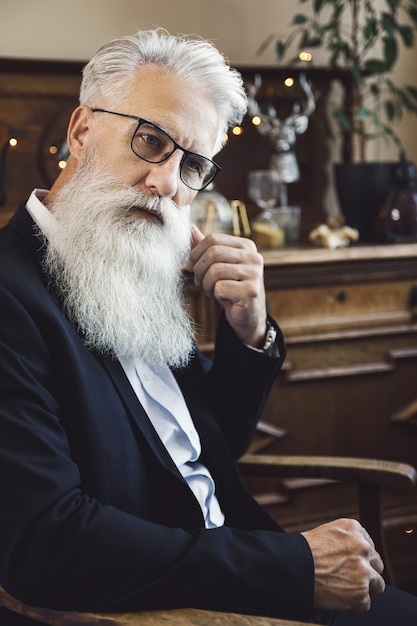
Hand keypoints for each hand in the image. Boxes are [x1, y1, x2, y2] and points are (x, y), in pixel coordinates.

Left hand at [187, 226, 266, 347]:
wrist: (247, 315)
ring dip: (207, 284)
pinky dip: (216, 295)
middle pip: (213, 253)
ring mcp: (255, 274)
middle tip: (201, 282)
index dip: (196, 254)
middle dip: (199, 270)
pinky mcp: (251, 291)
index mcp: (245, 246)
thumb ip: (205, 247)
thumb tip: (189, 228)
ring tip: (213, 290)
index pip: (213, 239)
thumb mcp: (216, 265)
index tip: (194, 268)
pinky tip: (223, 298)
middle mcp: (253, 257)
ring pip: (214, 271)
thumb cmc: (230, 287)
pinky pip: (220, 288)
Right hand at [301, 518, 384, 612]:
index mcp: (354, 529)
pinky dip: (354, 604)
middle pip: (377, 564)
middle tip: (349, 578)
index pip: (369, 546)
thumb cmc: (303, 551)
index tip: (351, 563)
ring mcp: (363, 571)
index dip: (360, 557)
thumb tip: (354, 553)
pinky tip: (338, 597)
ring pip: (378, 585)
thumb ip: (345, 541)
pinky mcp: (361, 593)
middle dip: (366, 572)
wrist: (292, 567)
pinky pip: (365, 603)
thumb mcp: (326, 533)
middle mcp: (363, 548)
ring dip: (365, 588)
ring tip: (346, 589)